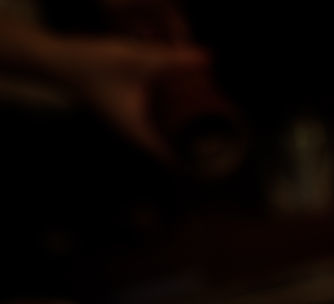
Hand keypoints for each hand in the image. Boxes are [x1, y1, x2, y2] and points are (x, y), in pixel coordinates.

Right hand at [52, 35, 207, 159]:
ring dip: (183, 139)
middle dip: (196, 152)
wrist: (59, 61)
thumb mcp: (138, 60)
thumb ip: (174, 60)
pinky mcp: (127, 117)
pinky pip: (155, 129)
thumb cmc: (93, 65)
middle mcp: (133, 136)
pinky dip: (171, 126)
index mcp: (138, 133)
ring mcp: (128, 128)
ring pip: (162, 142)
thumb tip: (208, 58)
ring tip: (210, 134)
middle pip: (171, 154)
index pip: (174, 160)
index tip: (220, 162)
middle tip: (223, 146)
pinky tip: (183, 115)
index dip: (197, 164)